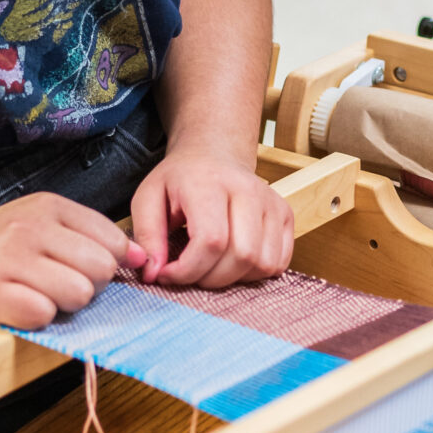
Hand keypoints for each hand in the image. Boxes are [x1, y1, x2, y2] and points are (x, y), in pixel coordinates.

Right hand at [0, 195, 144, 330]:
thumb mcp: (36, 225)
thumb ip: (86, 237)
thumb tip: (140, 257)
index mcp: (48, 207)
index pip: (112, 240)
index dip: (108, 265)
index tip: (83, 272)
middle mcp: (30, 227)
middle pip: (102, 270)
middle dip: (87, 287)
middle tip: (53, 286)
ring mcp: (9, 259)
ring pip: (78, 294)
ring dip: (62, 305)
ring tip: (33, 295)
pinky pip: (43, 314)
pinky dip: (36, 319)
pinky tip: (15, 306)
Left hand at [129, 144, 293, 289]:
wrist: (214, 154)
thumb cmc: (179, 180)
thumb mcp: (147, 199)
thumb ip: (147, 236)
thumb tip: (152, 273)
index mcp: (209, 183)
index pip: (211, 241)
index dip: (188, 270)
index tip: (167, 273)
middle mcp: (248, 190)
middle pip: (241, 256)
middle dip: (210, 278)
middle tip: (189, 272)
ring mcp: (272, 202)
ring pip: (263, 264)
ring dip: (233, 278)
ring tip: (210, 266)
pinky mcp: (286, 215)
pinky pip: (278, 263)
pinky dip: (254, 274)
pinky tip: (232, 260)